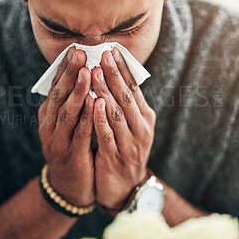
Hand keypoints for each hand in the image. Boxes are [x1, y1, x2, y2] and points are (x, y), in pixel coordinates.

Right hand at [38, 47, 94, 206]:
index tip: (76, 50)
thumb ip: (73, 102)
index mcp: (48, 115)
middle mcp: (49, 125)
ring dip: (77, 92)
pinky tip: (96, 104)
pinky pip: (80, 133)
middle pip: (59, 95)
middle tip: (79, 54)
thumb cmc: (73, 148)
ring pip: (67, 112)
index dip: (65, 69)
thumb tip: (85, 75)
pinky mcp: (71, 155)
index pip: (56, 87)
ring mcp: (58, 141)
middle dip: (70, 74)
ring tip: (87, 73)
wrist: (70, 186)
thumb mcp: (68, 124)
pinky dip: (87, 118)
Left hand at [91, 48, 155, 209]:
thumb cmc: (125, 150)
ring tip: (95, 73)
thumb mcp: (130, 126)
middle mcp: (141, 128)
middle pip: (127, 97)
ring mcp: (131, 143)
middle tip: (103, 55)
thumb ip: (123, 104)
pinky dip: (101, 119)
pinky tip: (94, 104)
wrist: (126, 187)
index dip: (122, 69)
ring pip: (117, 113)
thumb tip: (112, 76)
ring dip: (106, 92)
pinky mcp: (117, 157)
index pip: (133, 89)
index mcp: (144, 117)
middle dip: (114, 75)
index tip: (112, 50)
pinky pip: (108, 135)